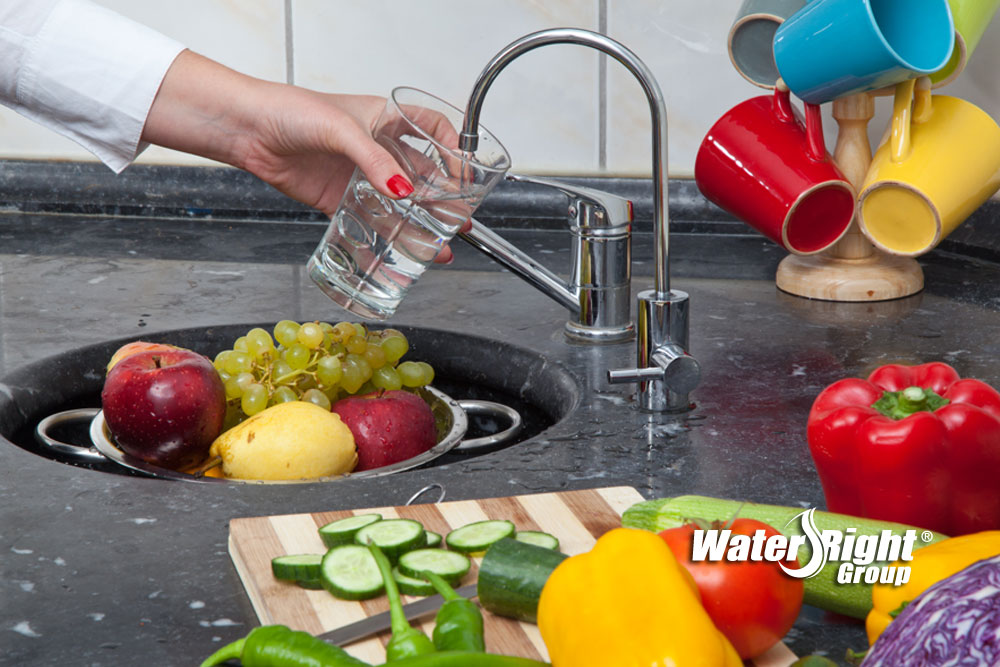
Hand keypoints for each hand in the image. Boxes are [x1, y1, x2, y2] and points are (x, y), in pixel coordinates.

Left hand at [142, 50, 469, 261]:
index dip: (454, 152)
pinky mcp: (338, 200)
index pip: (434, 131)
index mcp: (385, 119)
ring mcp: (359, 175)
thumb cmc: (291, 111)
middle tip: (459, 221)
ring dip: (420, 225)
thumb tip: (403, 192)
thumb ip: (375, 161)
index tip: (464, 177)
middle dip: (444, 199)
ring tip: (438, 246)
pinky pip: (368, 222)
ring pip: (399, 203)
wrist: (248, 130)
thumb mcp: (342, 130)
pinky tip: (396, 255)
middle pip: (422, 174)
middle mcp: (377, 148)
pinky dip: (384, 239)